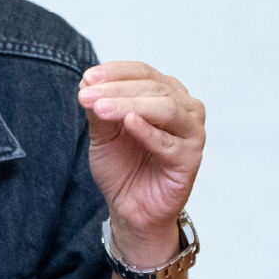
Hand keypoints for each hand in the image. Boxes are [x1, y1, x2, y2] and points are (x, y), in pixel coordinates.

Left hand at [78, 61, 204, 266]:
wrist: (130, 206)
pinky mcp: (191, 159)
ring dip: (129, 106)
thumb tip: (87, 83)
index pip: (142, 72)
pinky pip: (170, 142)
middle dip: (116, 90)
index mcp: (165, 93)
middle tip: (86, 96)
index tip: (87, 78)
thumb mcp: (103, 133)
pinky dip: (149, 131)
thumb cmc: (122, 166)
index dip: (115, 72)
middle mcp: (184, 107)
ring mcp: (192, 132)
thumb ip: (98, 109)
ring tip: (101, 109)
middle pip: (153, 87)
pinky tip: (129, 124)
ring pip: (165, 108)